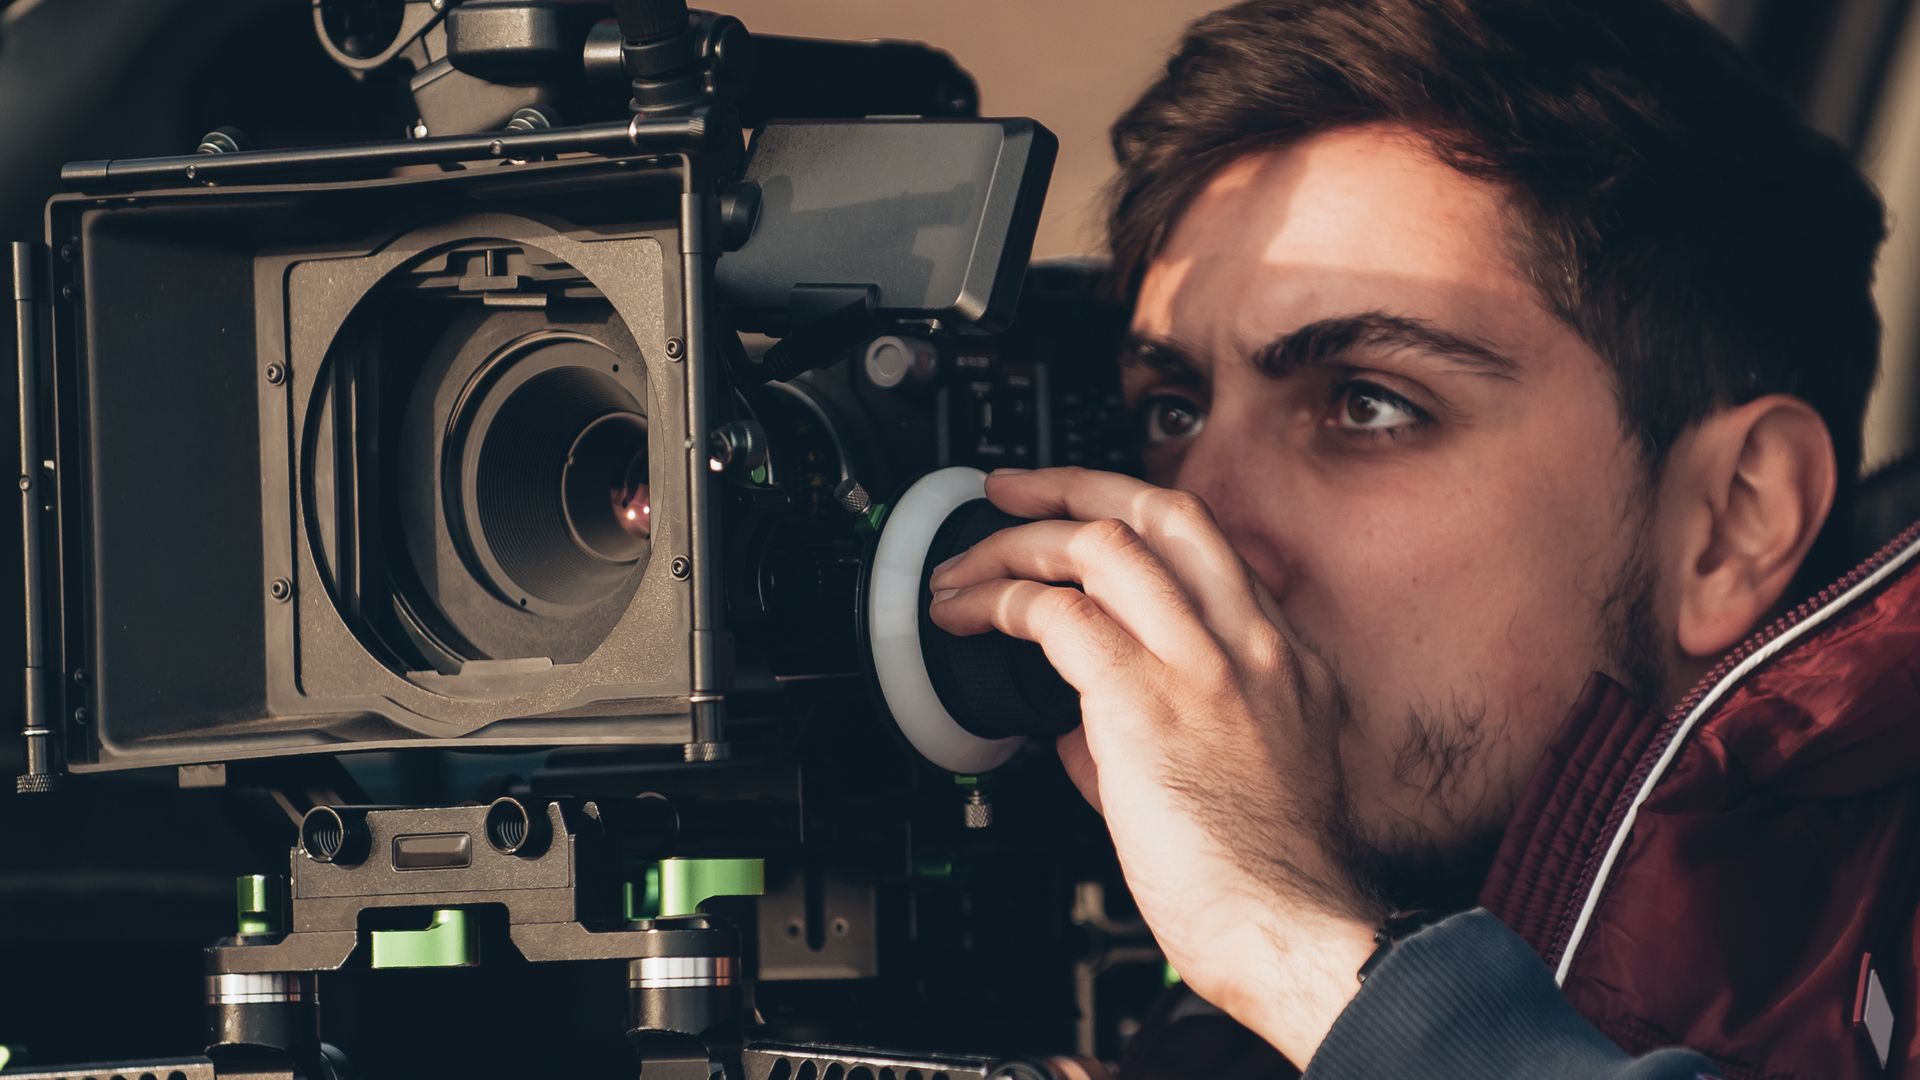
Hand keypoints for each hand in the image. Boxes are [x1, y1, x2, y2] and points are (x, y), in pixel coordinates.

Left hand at [927, 467, 1382, 1064]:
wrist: (1297, 931)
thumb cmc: (1269, 880)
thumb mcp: (1239, 780)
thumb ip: (1155, 736)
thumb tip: (1078, 729)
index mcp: (1280, 657)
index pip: (1200, 547)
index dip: (1125, 518)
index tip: (1076, 520)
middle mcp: (1251, 643)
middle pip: (1159, 513)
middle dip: (1072, 486)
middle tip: (1012, 490)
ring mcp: (1203, 664)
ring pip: (1102, 544)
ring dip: (1015, 544)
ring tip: (965, 567)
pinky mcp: (1147, 700)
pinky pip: (1060, 615)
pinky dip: (1003, 603)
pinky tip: (970, 618)